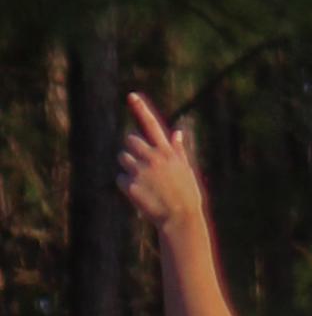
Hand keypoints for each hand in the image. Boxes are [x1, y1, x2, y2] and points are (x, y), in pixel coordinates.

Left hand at [117, 93, 204, 227]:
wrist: (181, 220)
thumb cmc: (186, 197)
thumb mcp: (186, 171)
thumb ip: (178, 150)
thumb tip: (178, 132)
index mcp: (166, 152)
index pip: (152, 124)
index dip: (141, 108)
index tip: (131, 95)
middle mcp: (153, 157)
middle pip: (130, 139)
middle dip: (133, 150)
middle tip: (142, 166)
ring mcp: (141, 171)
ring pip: (123, 158)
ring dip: (129, 167)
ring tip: (144, 183)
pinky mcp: (131, 185)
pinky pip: (120, 178)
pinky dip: (127, 186)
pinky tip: (140, 195)